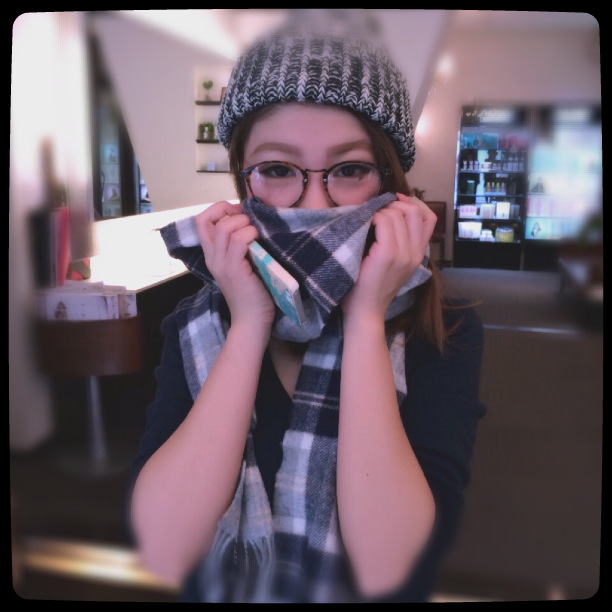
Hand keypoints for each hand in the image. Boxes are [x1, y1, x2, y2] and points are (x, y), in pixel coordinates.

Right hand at [195, 201, 275, 327]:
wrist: (251, 321)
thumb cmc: (252, 293)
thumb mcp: (242, 265)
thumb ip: (240, 247)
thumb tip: (251, 223)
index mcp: (211, 255)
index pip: (201, 221)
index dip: (219, 210)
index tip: (239, 214)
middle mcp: (211, 257)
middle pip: (204, 219)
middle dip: (227, 209)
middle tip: (247, 219)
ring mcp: (221, 263)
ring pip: (224, 227)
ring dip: (243, 222)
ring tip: (254, 232)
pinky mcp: (234, 269)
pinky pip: (238, 239)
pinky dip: (250, 233)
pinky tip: (258, 240)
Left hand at [340, 193, 436, 325]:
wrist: (365, 311)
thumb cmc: (371, 287)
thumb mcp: (392, 264)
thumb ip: (398, 243)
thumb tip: (390, 215)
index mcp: (418, 254)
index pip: (429, 218)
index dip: (413, 203)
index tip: (395, 202)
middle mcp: (415, 253)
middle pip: (415, 211)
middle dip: (395, 204)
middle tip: (377, 211)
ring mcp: (403, 254)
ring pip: (398, 214)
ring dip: (381, 211)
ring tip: (369, 219)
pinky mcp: (388, 254)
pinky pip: (385, 222)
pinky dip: (374, 217)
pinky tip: (365, 225)